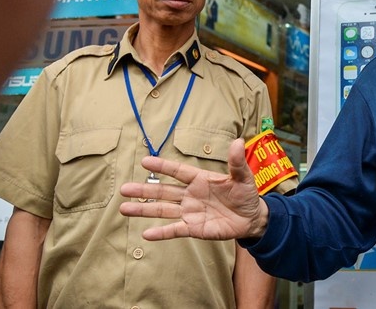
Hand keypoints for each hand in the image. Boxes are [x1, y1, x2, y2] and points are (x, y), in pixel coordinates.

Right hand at [119, 138, 268, 241]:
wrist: (251, 219)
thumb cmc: (246, 195)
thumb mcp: (244, 178)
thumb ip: (237, 162)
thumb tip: (238, 141)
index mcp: (200, 179)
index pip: (178, 171)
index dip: (162, 166)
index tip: (145, 161)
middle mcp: (190, 195)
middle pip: (163, 191)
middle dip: (144, 190)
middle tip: (124, 189)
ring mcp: (190, 212)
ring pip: (163, 210)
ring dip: (144, 209)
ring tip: (124, 208)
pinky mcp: (194, 228)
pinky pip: (175, 230)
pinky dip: (161, 232)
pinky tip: (146, 233)